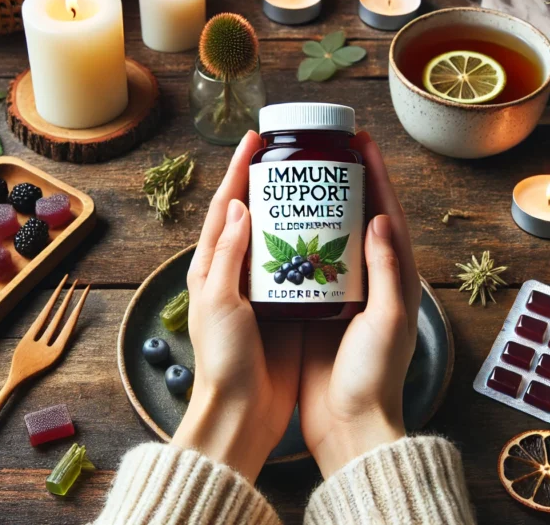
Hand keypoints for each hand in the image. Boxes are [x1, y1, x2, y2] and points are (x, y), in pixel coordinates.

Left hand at [172, 132, 302, 482]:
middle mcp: (236, 273)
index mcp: (212, 267)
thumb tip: (237, 202)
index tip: (255, 139)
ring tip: (321, 182)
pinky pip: (303, 266)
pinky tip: (337, 230)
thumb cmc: (224, 359)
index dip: (238, 170)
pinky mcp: (287, 308)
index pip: (226, 206)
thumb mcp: (219, 300)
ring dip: (298, 208)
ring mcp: (263, 290)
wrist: (244, 411)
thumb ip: (227, 253)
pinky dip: (316, 244)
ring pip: (282, 237)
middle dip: (271, 181)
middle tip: (296, 154)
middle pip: (255, 214)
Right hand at [299, 131, 421, 477]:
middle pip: (360, 217)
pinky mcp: (319, 309)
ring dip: (318, 206)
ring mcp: (345, 294)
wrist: (349, 425)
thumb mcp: (386, 321)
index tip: (360, 142)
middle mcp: (373, 281)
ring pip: (331, 236)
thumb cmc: (373, 376)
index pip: (388, 213)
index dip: (377, 175)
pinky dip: (296, 239)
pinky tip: (275, 225)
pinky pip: (308, 264)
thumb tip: (381, 217)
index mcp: (397, 279)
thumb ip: (387, 271)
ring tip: (296, 178)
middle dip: (345, 181)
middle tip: (322, 152)